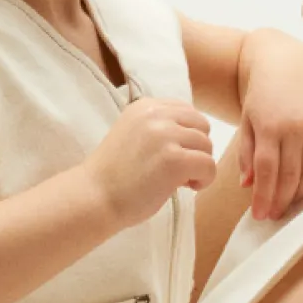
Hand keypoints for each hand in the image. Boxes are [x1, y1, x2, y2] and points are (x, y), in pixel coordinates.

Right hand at [86, 96, 215, 228]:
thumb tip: (195, 136)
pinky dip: (204, 179)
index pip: (187, 111)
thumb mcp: (133, 134)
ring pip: (207, 146)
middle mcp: (156, 114)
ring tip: (180, 180)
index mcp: (145, 106)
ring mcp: (165, 136)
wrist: (94, 196)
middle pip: (202, 126)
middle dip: (196, 149)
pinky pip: (209, 166)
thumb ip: (158, 128)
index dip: (188, 136)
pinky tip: (187, 187)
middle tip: (179, 170)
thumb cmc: (113, 174)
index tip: (172, 155)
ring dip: (199, 166)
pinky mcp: (174, 160)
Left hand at [239, 72, 302, 220]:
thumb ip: (247, 153)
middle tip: (274, 215)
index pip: (267, 170)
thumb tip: (248, 186)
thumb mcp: (247, 121)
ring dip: (302, 193)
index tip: (260, 215)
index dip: (264, 196)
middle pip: (291, 175)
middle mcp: (296, 126)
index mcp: (269, 125)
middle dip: (282, 200)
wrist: (288, 64)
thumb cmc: (262, 95)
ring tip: (290, 204)